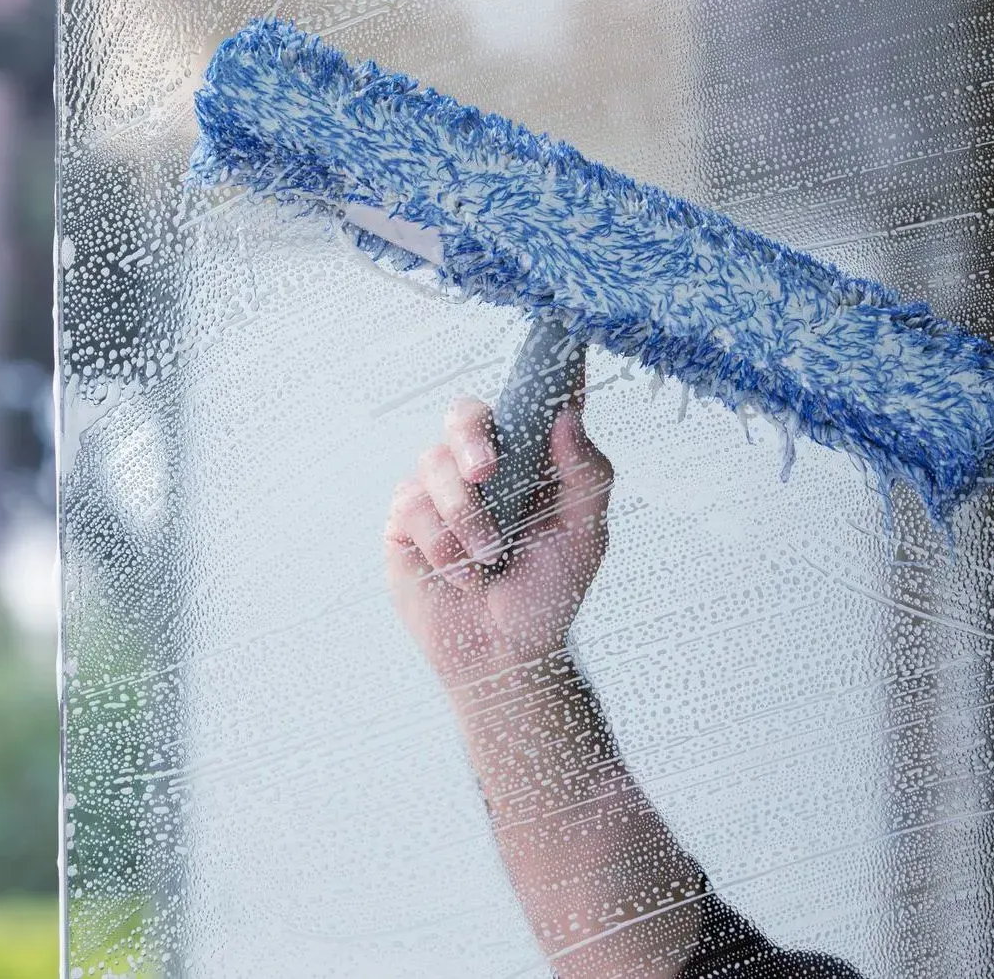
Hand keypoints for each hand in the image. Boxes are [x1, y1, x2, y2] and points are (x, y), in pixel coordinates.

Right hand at [385, 392, 613, 692]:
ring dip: (465, 518)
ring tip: (487, 559)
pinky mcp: (407, 520)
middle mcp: (484, 466)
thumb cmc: (549, 594)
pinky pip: (412, 507)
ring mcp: (441, 490)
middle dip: (471, 436)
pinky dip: (441, 544)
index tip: (557, 337)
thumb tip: (568, 417)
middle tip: (485, 471)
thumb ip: (585, 476)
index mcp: (532, 459)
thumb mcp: (585, 537)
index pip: (533, 401)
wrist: (504, 655)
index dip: (542, 368)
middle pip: (465, 415)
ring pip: (436, 465)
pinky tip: (459, 573)